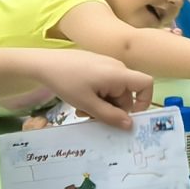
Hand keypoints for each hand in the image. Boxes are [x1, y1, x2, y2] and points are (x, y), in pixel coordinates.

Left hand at [30, 50, 152, 127]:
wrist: (44, 63)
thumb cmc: (66, 82)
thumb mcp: (87, 104)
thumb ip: (110, 116)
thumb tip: (130, 125)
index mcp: (118, 74)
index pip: (146, 84)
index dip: (144, 101)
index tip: (129, 116)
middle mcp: (117, 68)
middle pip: (126, 94)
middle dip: (113, 109)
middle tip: (92, 118)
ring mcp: (106, 65)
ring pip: (114, 92)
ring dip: (102, 105)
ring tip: (82, 110)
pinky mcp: (97, 66)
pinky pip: (105, 85)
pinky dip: (97, 96)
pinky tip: (81, 100)